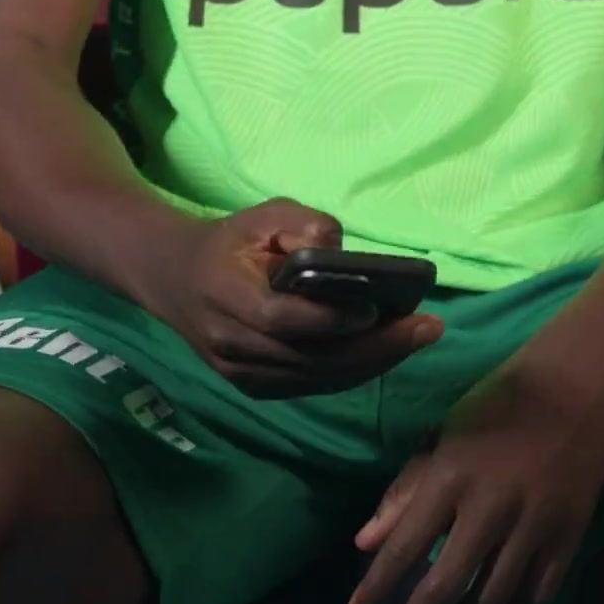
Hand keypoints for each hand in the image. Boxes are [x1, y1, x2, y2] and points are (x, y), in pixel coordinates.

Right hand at [148, 201, 442, 398]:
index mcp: (225, 296)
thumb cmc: (230, 241)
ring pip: (316, 379)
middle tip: (427, 328)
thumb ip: (301, 225)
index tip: (376, 309)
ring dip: (372, 363)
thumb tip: (340, 250)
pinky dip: (352, 371)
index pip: (282, 319)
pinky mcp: (254, 388)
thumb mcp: (262, 215)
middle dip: (374, 348)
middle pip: (310, 359)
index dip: (329, 320)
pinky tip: (388, 351)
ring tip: (419, 337)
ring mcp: (241, 374)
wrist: (175, 280)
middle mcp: (230, 345)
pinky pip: (311, 385)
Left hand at [346, 356, 603, 603]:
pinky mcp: (568, 540)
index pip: (404, 549)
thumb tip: (363, 545)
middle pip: (444, 588)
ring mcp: (534, 528)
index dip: (377, 592)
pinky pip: (533, 601)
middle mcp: (490, 508)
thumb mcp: (441, 436)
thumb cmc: (497, 405)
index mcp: (451, 476)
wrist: (576, 388)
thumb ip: (404, 491)